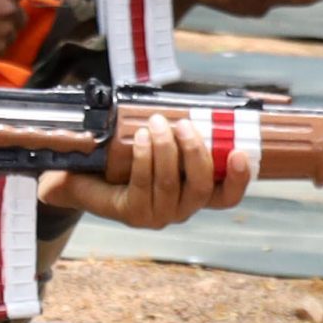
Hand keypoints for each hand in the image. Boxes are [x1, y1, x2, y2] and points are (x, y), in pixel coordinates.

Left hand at [38, 113, 251, 227]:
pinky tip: (140, 139)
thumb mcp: (158, 146)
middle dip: (194, 151)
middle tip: (183, 124)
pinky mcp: (134, 214)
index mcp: (194, 194)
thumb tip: (195, 107)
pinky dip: (145, 157)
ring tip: (155, 124)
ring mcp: (158, 215)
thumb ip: (178, 133)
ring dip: (166, 149)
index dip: (239, 178)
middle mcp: (181, 210)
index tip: (239, 152)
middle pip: (201, 186)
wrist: (83, 178)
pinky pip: (145, 184)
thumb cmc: (125, 160)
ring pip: (172, 183)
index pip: (226, 197)